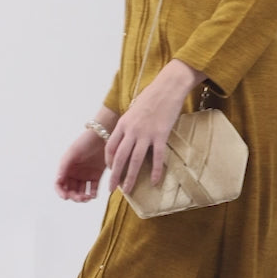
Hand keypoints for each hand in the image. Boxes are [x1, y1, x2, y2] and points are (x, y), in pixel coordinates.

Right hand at [56, 130, 107, 200]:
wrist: (102, 135)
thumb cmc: (85, 142)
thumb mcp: (72, 153)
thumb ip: (64, 166)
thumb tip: (58, 181)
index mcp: (66, 168)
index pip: (59, 184)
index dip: (61, 192)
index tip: (65, 197)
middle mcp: (74, 173)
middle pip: (70, 190)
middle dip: (74, 196)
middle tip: (80, 198)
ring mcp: (85, 175)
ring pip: (81, 191)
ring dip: (83, 197)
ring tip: (87, 198)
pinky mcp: (96, 175)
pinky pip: (93, 188)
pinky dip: (92, 194)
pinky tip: (93, 195)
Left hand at [106, 60, 203, 193]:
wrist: (167, 87)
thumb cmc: (151, 97)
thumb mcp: (133, 110)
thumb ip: (128, 125)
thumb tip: (126, 138)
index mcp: (122, 124)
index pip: (110, 147)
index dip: (109, 161)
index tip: (110, 170)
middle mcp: (131, 131)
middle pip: (120, 158)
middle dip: (114, 175)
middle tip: (111, 189)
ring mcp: (145, 134)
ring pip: (135, 161)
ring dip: (130, 177)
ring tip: (127, 190)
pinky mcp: (160, 135)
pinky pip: (157, 157)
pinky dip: (155, 171)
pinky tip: (154, 182)